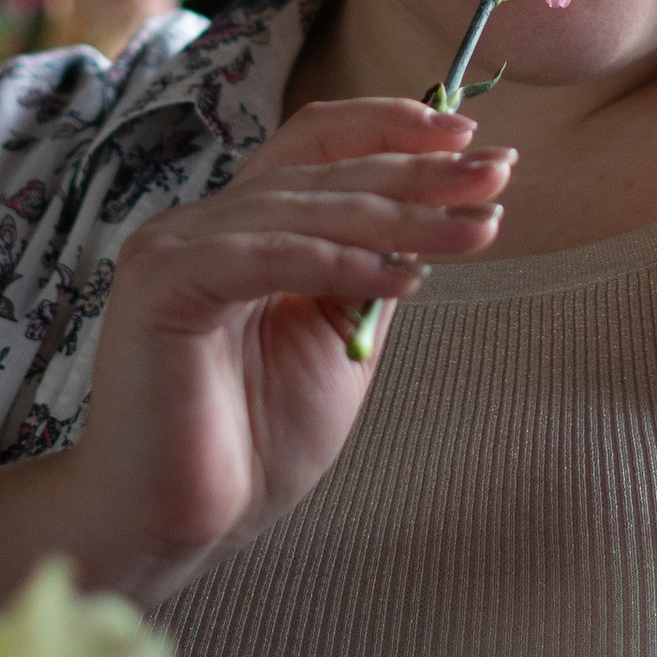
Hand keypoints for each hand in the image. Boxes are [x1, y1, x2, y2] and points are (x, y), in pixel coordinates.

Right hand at [60, 96, 511, 588]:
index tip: (473, 139)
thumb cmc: (251, 444)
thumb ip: (370, 276)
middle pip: (324, 171)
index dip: (394, 130)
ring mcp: (175, 249)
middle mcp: (203, 224)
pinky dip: (338, 262)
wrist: (180, 526)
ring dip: (402, 218)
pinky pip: (265, 257)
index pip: (318, 144)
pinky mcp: (160, 286)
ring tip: (477, 229)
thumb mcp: (337, 344)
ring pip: (306, 209)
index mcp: (241, 228)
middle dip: (420, 173)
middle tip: (496, 174)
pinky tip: (407, 278)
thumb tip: (440, 214)